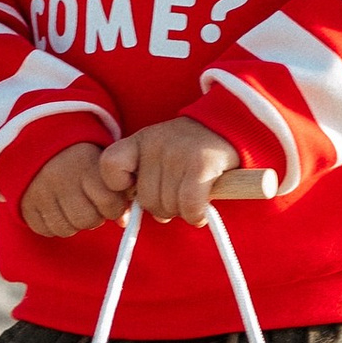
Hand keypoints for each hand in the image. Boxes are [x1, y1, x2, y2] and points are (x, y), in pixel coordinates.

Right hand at [20, 139, 127, 236]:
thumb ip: (118, 189)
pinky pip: (46, 230)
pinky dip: (54, 225)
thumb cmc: (79, 159)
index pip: (110, 203)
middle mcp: (61, 178)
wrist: (38, 143)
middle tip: (90, 204)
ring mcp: (41, 192)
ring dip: (74, 223)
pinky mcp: (25, 205)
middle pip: (88, 220)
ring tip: (73, 206)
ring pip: (67, 229)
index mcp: (85, 164)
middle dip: (94, 217)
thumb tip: (122, 221)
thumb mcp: (101, 164)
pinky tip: (56, 209)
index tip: (111, 202)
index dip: (114, 207)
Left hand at [101, 119, 238, 223]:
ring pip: (168, 206)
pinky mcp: (202, 165)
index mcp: (140, 140)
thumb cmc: (191, 151)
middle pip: (146, 200)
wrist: (232, 126)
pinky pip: (189, 206)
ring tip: (192, 197)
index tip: (135, 191)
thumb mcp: (159, 153)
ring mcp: (178, 153)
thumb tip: (138, 216)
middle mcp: (156, 144)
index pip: (109, 165)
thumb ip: (143, 178)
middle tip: (178, 196)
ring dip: (181, 212)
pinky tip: (200, 212)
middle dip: (163, 207)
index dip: (118, 187)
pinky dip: (195, 215)